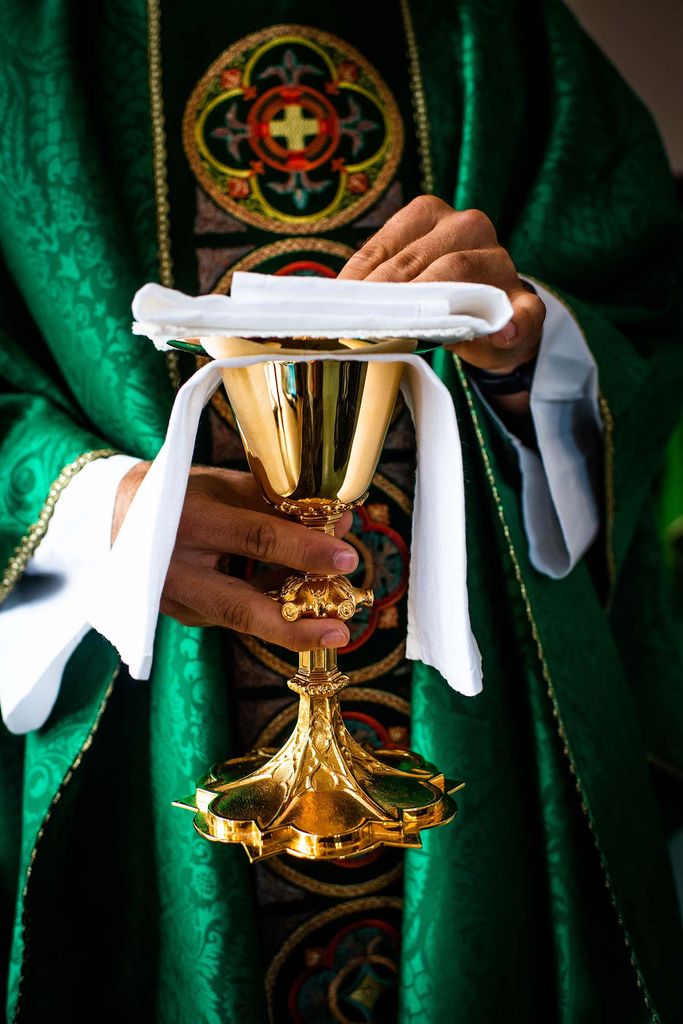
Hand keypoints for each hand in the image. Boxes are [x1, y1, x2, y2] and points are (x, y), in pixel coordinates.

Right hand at [113, 463, 356, 650]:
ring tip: (334, 624)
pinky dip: (272, 612)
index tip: (346, 555)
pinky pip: (236, 617)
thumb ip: (276, 504)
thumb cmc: (178, 493)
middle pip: (242, 607)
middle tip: (342, 627)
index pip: (255, 539)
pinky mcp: (183, 616)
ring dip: (292, 623)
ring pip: (243, 620)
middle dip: (296, 622)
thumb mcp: (221, 485)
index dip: (303, 549)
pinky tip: (305, 609)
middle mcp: (177, 569)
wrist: (112, 517)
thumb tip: (337, 523)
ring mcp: (177, 600)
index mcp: (188, 520)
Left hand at [338, 195, 544, 375]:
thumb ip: (378, 284)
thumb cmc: (437, 298)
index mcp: (431, 215)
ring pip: (459, 273)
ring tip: (404, 329)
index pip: (389, 244)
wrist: (491, 327)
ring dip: (430, 304)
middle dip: (386, 294)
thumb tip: (337, 296)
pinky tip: (505, 333)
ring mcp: (499, 262)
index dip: (362, 276)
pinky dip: (514, 322)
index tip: (341, 304)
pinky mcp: (524, 301)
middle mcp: (467, 226)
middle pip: (418, 259)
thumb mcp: (404, 283)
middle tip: (362, 324)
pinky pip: (522, 310)